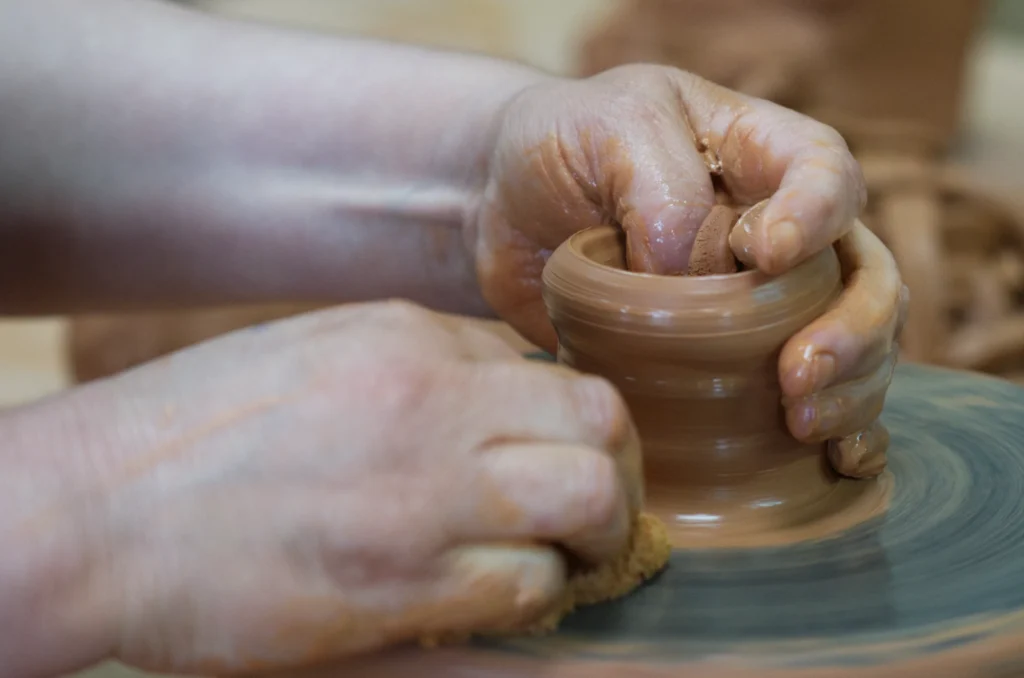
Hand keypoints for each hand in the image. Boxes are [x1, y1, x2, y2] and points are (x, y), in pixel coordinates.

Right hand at [48, 302, 639, 674]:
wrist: (102, 509)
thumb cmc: (203, 429)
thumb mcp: (322, 352)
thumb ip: (424, 365)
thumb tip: (508, 395)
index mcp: (409, 341)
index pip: (554, 368)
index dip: (573, 421)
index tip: (559, 455)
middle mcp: (430, 403)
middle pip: (601, 419)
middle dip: (615, 469)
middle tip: (590, 507)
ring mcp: (421, 494)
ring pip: (589, 501)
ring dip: (593, 536)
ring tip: (559, 555)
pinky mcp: (400, 585)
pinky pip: (530, 586)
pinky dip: (535, 593)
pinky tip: (497, 591)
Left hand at [472, 64, 902, 476]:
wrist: (503, 207)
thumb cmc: (559, 147)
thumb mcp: (606, 130)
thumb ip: (662, 190)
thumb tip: (697, 279)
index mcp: (762, 154)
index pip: (827, 175)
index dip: (817, 216)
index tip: (766, 255)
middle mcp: (784, 232)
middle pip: (866, 277)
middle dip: (853, 331)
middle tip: (797, 376)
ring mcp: (764, 305)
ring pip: (857, 346)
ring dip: (851, 390)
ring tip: (801, 424)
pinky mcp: (733, 366)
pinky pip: (816, 398)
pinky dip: (845, 430)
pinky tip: (837, 459)